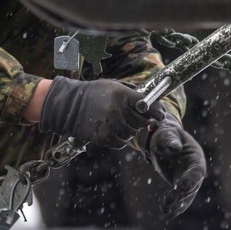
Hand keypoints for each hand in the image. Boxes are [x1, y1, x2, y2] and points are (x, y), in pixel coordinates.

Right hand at [38, 77, 163, 147]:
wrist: (69, 105)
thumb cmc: (94, 94)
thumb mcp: (113, 87)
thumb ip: (131, 95)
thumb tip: (150, 104)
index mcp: (122, 95)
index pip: (147, 104)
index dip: (157, 111)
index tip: (161, 114)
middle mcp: (118, 110)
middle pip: (142, 121)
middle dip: (144, 121)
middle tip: (140, 118)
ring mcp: (111, 125)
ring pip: (132, 133)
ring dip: (129, 130)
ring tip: (118, 121)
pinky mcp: (104, 137)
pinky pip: (121, 143)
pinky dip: (120, 139)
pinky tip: (112, 130)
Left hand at [142, 115, 206, 217]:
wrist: (162, 142)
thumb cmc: (166, 135)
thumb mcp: (167, 134)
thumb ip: (171, 140)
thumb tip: (175, 147)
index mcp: (196, 158)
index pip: (197, 171)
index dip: (190, 179)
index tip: (180, 186)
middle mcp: (195, 171)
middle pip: (192, 186)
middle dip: (181, 194)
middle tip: (168, 199)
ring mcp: (189, 181)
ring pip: (186, 196)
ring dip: (177, 204)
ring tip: (165, 209)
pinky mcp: (181, 187)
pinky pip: (180, 200)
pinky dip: (174, 207)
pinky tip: (166, 212)